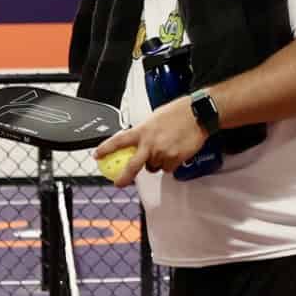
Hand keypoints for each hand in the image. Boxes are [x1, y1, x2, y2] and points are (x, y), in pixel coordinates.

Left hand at [95, 98, 210, 186]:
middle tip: (119, 183)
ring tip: (167, 147)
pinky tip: (176, 151)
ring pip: (154, 167)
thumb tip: (138, 140)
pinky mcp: (174, 159)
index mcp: (142, 130)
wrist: (197, 114)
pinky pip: (168, 168)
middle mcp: (150, 143)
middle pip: (132, 166)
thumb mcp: (154, 119)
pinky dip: (170, 164)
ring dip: (157, 163)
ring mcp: (162, 153)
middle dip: (124, 177)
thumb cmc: (178, 113)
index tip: (97, 155)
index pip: (118, 141)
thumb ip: (144, 132)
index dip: (105, 149)